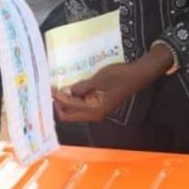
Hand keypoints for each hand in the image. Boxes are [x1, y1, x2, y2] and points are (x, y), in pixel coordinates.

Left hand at [52, 43, 172, 121]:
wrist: (138, 74)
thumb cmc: (120, 76)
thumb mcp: (99, 79)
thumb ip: (82, 87)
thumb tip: (67, 91)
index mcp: (94, 111)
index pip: (69, 109)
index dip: (57, 99)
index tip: (49, 88)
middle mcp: (95, 114)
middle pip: (70, 114)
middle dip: (59, 103)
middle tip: (51, 89)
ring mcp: (98, 109)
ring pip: (76, 109)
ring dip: (67, 100)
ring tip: (59, 87)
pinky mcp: (101, 103)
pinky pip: (83, 103)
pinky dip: (75, 97)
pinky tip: (73, 86)